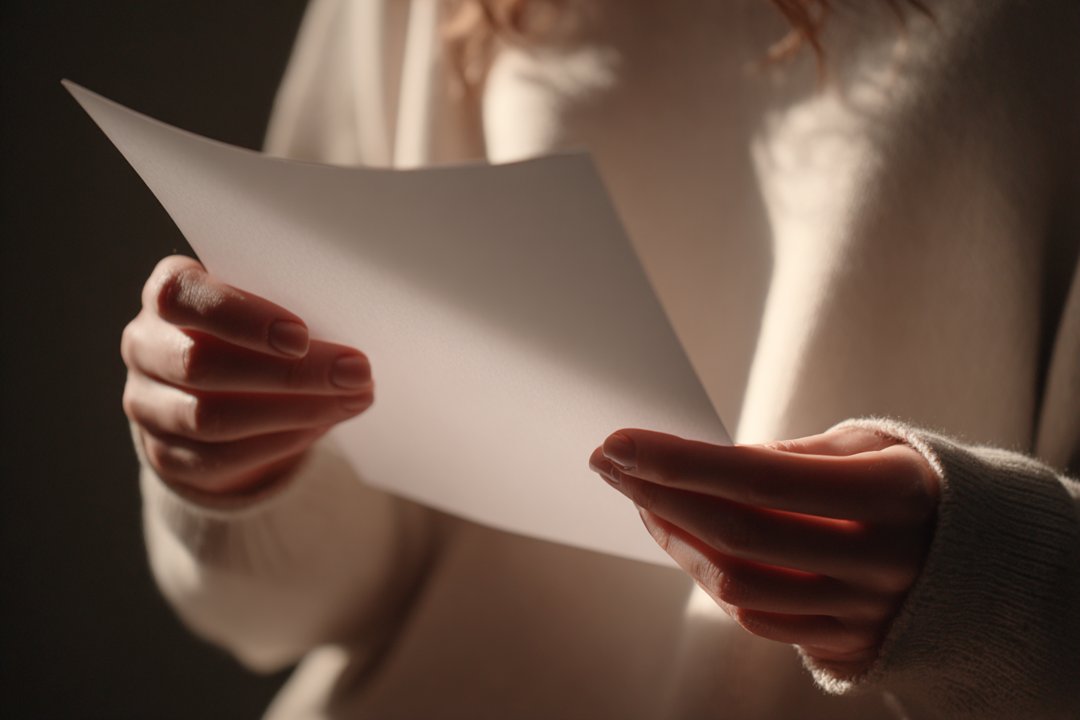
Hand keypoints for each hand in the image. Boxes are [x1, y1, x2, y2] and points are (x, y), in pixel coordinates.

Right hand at [122, 256, 373, 494]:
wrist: (219, 391)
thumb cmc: (256, 332)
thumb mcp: (268, 309)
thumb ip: (292, 314)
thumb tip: (351, 343)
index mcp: (168, 293)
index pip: (181, 297)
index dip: (239, 317)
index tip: (301, 335)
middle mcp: (145, 346)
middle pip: (202, 364)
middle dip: (289, 373)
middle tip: (356, 371)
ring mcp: (147, 403)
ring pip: (211, 417)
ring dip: (295, 410)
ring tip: (353, 399)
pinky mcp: (165, 453)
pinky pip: (221, 455)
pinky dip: (281, 440)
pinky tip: (323, 423)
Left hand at [589, 426, 939, 677]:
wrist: (988, 563)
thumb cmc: (915, 485)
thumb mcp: (874, 445)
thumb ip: (796, 457)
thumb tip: (713, 463)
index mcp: (889, 493)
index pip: (758, 477)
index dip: (679, 460)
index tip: (619, 441)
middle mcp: (878, 560)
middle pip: (738, 534)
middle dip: (658, 493)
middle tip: (610, 462)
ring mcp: (865, 611)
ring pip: (739, 585)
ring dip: (674, 540)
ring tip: (642, 498)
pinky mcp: (851, 644)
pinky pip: (759, 621)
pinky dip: (711, 580)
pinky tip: (685, 541)